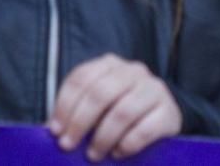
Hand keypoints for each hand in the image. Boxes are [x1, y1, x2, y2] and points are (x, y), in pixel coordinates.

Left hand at [49, 53, 182, 160]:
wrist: (160, 122)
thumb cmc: (118, 115)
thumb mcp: (96, 109)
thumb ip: (75, 113)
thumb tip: (50, 131)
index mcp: (110, 65)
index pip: (82, 78)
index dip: (64, 105)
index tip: (55, 131)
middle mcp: (134, 71)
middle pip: (101, 93)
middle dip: (80, 123)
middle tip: (68, 146)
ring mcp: (155, 88)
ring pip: (123, 112)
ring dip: (102, 138)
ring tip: (94, 155)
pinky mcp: (169, 111)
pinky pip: (144, 129)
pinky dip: (127, 144)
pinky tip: (119, 152)